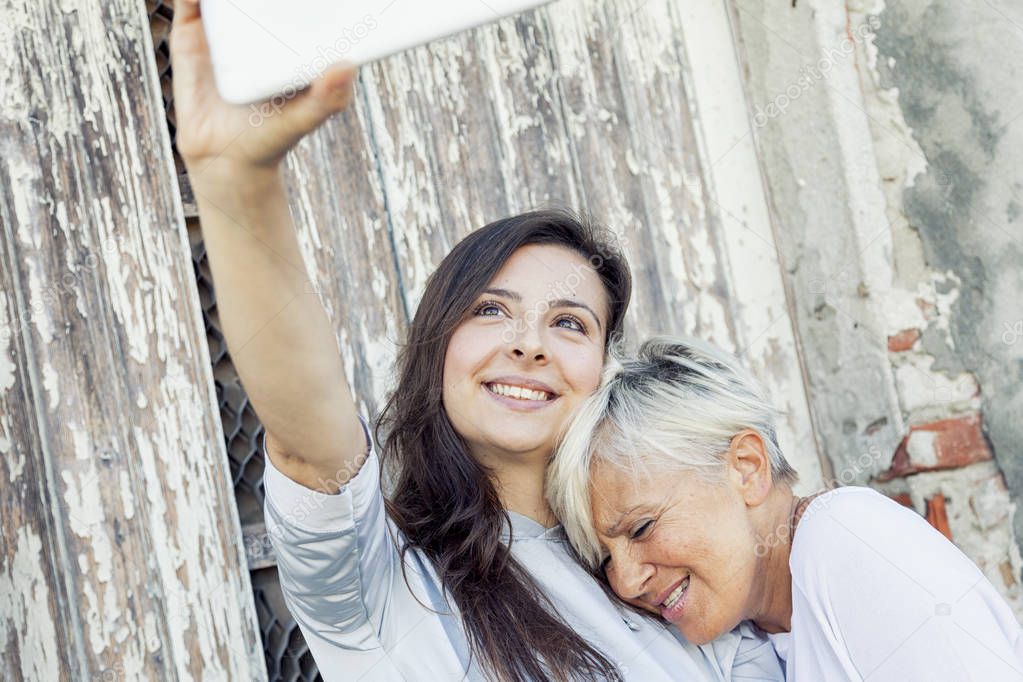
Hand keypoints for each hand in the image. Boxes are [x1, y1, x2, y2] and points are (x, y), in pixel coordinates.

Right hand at [169, 0, 356, 176]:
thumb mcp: (305, 117)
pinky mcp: (192, 33)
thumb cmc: (273, 137)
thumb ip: (330, 97)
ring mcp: (225, 28)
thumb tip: (349, 66)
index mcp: (291, 39)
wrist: (224, 159)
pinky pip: (190, 3)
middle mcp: (259, 28)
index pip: (298, 3)